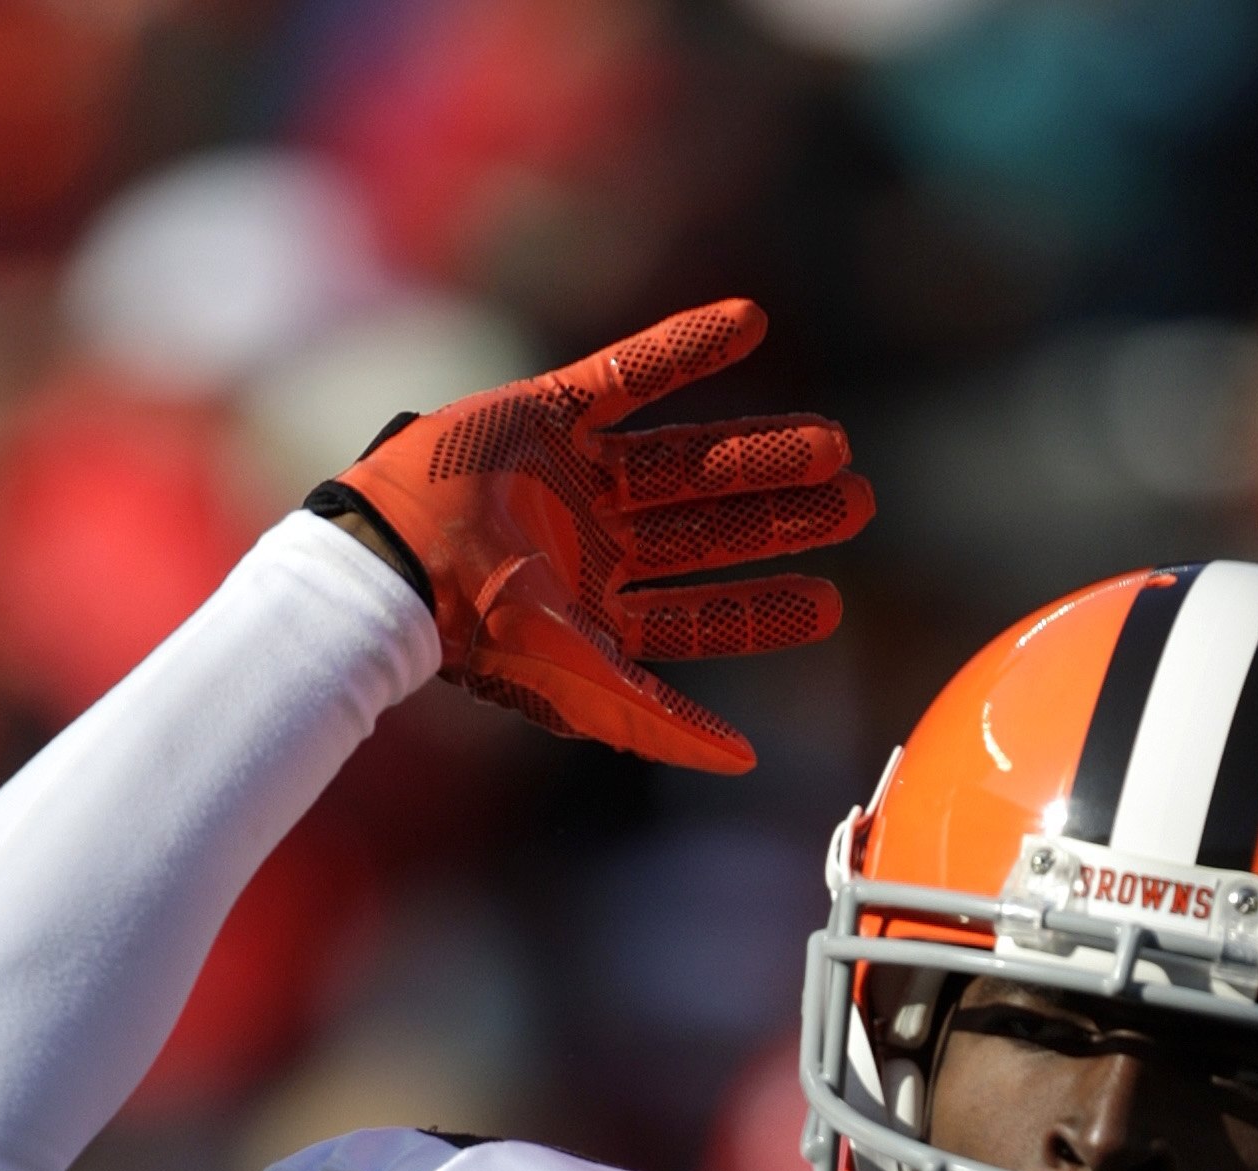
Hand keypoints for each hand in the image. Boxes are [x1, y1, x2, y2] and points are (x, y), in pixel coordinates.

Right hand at [317, 297, 871, 776]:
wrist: (399, 559)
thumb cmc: (480, 633)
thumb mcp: (579, 685)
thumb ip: (660, 721)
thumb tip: (746, 762)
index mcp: (602, 608)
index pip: (702, 610)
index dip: (764, 608)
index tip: (828, 605)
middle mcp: (599, 540)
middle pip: (712, 528)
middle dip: (784, 519)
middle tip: (858, 504)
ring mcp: (578, 475)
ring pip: (689, 459)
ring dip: (761, 451)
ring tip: (835, 447)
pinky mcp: (552, 408)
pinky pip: (633, 369)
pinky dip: (688, 344)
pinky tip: (749, 322)